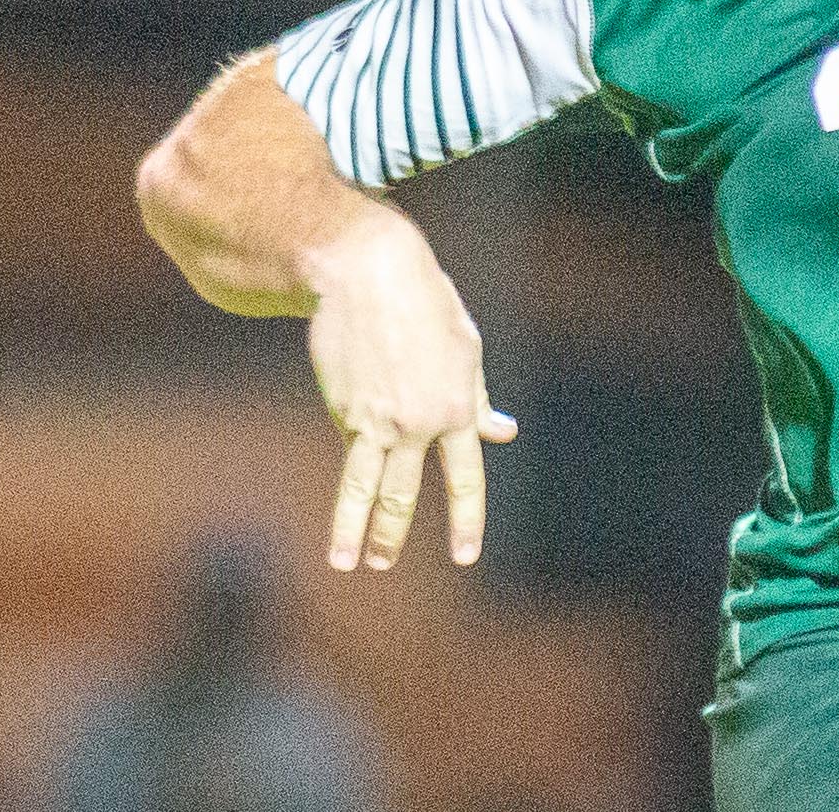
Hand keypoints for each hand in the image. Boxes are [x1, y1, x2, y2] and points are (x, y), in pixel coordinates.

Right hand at [304, 211, 517, 571]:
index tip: (465, 555)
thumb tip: (502, 433)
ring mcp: (383, 421)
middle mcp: (422, 422)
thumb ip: (478, 399)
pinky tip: (337, 521)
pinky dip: (344, 498)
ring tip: (350, 563)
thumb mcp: (465, 348)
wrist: (369, 273)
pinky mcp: (347, 411)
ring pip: (370, 490)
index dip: (466, 519)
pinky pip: (351, 460)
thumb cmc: (424, 304)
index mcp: (459, 405)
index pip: (466, 476)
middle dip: (396, 534)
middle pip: (408, 494)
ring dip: (360, 531)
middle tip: (384, 564)